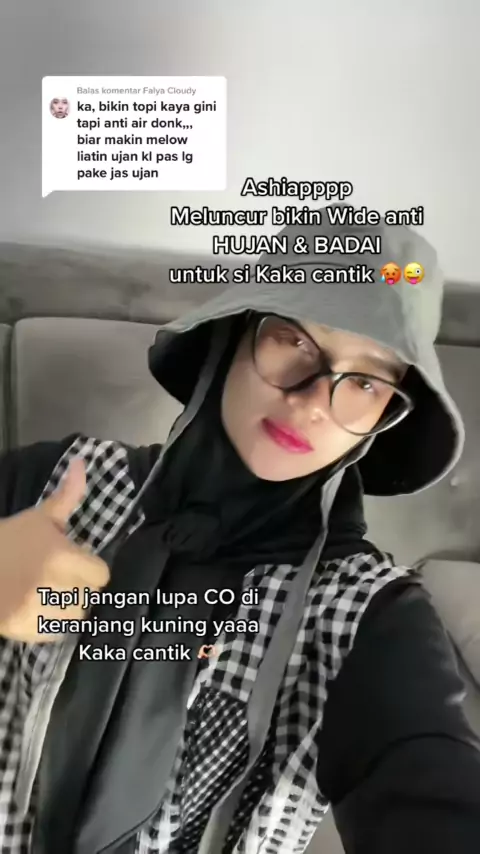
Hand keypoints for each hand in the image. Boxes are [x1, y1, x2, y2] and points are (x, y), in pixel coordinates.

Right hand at [0, 458, 109, 642]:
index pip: (101, 574)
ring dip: (66, 606)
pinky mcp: (28, 632)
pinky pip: (56, 632)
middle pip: (89, 595)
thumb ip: (67, 496)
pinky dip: (49, 623)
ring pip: (75, 616)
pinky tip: (35, 607)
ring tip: (47, 593)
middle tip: (56, 576)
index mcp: (62, 557)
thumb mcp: (39, 517)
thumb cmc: (7, 540)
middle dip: (77, 585)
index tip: (74, 561)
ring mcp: (41, 612)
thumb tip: (81, 462)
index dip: (89, 567)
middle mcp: (56, 586)